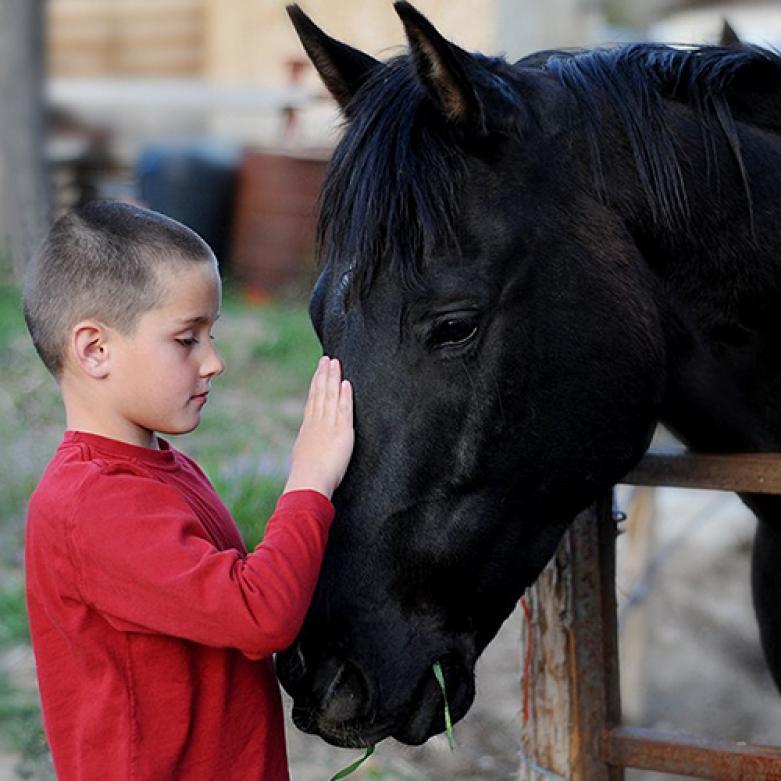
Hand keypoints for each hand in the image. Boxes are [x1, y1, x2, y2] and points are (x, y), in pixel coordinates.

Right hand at [283, 356, 353, 498]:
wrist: (309, 481)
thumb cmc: (306, 478)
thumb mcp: (303, 457)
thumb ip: (307, 448)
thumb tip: (305, 449)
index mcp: (307, 429)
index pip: (313, 401)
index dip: (316, 385)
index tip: (319, 372)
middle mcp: (316, 423)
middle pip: (320, 393)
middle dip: (323, 375)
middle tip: (326, 359)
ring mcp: (328, 425)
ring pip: (330, 396)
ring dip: (333, 378)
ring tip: (335, 363)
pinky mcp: (342, 431)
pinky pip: (344, 409)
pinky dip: (345, 395)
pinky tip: (346, 383)